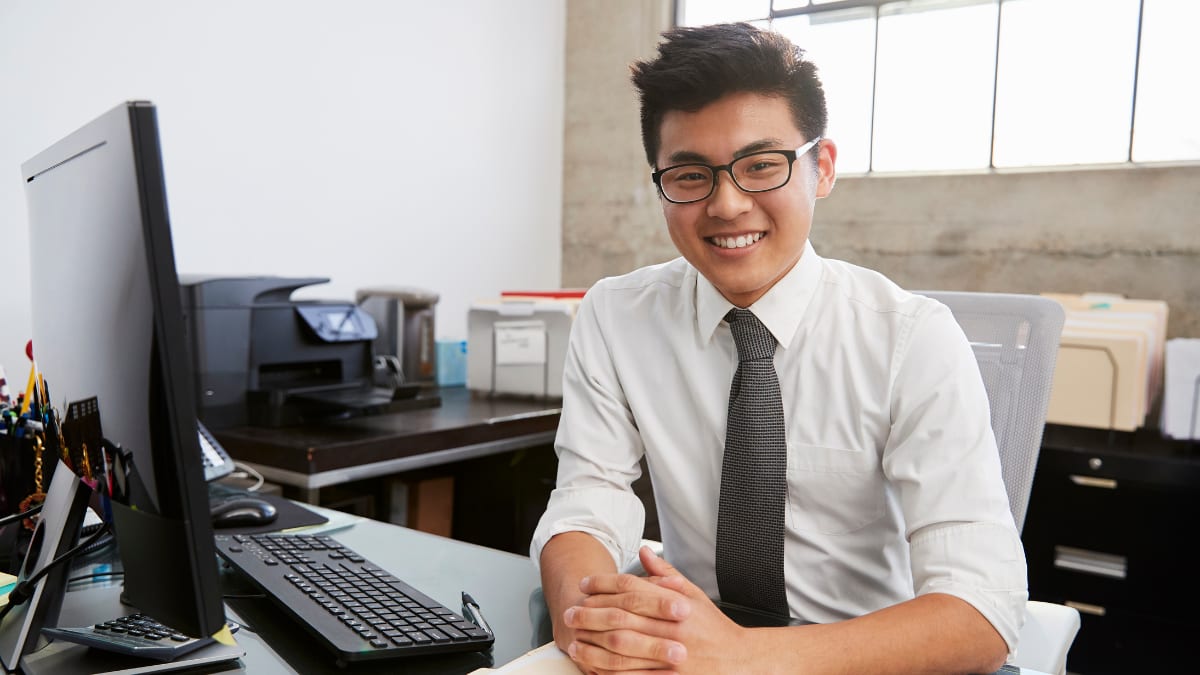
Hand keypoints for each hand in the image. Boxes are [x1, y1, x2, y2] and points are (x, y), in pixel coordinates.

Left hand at [564, 546, 749, 673]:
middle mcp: (673, 629)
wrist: (740, 661)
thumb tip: (644, 551)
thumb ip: (666, 573)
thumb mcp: (693, 594)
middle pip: (623, 619)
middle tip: (570, 614)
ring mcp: (671, 657)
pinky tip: (595, 670)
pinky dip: (612, 674)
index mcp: (677, 605)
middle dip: (591, 616)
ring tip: (575, 644)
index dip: (605, 585)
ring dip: (594, 648)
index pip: (633, 590)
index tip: (585, 586)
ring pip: (624, 651)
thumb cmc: (713, 627)